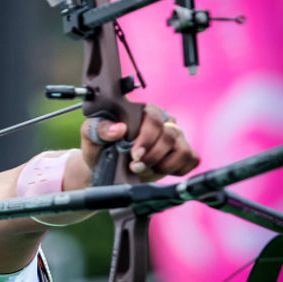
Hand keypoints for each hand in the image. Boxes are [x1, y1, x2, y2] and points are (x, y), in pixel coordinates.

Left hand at [80, 104, 198, 181]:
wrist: (105, 168)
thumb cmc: (100, 148)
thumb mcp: (91, 136)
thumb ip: (100, 128)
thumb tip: (119, 128)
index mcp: (143, 111)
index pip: (154, 119)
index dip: (146, 138)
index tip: (135, 154)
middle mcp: (163, 121)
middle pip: (170, 136)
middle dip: (152, 156)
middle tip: (135, 166)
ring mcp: (176, 137)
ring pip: (182, 150)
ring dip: (163, 165)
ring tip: (144, 169)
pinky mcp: (183, 153)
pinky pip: (191, 159)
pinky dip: (176, 169)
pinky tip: (158, 170)